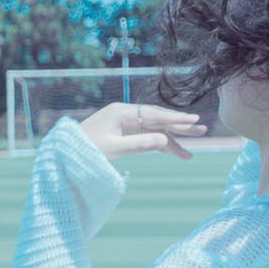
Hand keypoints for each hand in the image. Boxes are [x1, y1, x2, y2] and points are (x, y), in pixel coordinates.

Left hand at [78, 102, 207, 160]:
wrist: (66, 153)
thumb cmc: (86, 149)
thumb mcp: (112, 149)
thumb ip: (139, 144)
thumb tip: (164, 140)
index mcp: (122, 112)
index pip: (155, 114)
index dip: (176, 118)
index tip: (194, 120)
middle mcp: (126, 115)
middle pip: (158, 120)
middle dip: (180, 127)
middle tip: (202, 130)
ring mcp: (126, 125)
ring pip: (154, 131)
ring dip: (171, 141)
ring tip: (190, 155)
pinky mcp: (124, 134)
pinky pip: (146, 138)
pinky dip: (158, 146)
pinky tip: (173, 152)